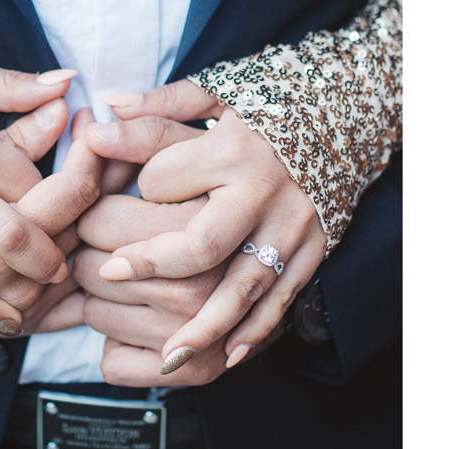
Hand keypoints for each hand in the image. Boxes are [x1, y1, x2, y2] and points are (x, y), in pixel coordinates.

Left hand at [86, 80, 324, 370]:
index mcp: (232, 151)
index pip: (162, 179)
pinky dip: (255, 331)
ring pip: (243, 287)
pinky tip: (226, 356)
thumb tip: (97, 126)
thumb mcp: (213, 93)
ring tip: (167, 355)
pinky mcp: (314, 251)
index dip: (135, 188)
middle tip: (108, 273)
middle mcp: (265, 194)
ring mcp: (293, 228)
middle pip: (201, 243)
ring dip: (204, 326)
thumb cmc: (267, 107)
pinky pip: (282, 300)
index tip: (124, 191)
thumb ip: (157, 109)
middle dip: (153, 265)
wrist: (350, 116)